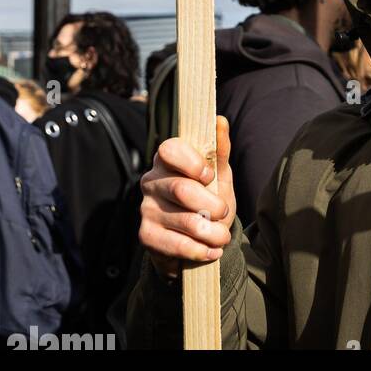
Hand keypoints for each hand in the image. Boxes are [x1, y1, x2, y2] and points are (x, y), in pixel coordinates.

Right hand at [139, 115, 235, 277]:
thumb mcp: (218, 175)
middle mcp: (151, 181)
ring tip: (223, 236)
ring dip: (212, 232)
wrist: (195, 239)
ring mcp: (146, 209)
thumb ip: (219, 150)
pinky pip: (177, 244)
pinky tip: (211, 250)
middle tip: (224, 212)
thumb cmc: (207, 199)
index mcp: (167, 160)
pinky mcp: (146, 235)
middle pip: (181, 188)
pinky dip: (200, 249)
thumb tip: (220, 120)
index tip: (210, 176)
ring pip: (184, 220)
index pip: (170, 150)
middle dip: (211, 205)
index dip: (192, 162)